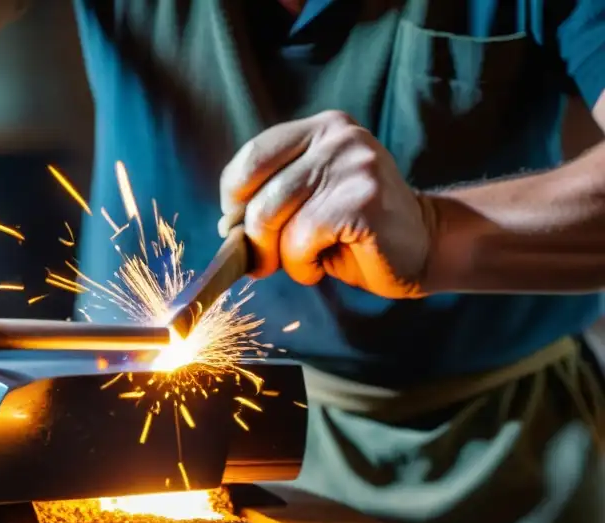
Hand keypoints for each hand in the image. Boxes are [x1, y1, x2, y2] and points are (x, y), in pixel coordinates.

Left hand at [219, 110, 437, 298]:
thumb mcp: (305, 203)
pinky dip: (303, 265)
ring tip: (308, 258)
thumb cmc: (354, 231)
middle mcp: (338, 137)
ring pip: (276, 222)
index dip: (234, 200)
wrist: (423, 246)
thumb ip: (269, 201)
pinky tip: (325, 261)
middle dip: (255, 240)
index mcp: (320, 129)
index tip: (239, 226)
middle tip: (268, 260)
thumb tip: (227, 228)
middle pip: (259, 197)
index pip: (252, 158)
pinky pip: (302, 240)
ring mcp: (354, 165)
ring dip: (282, 256)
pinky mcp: (364, 201)